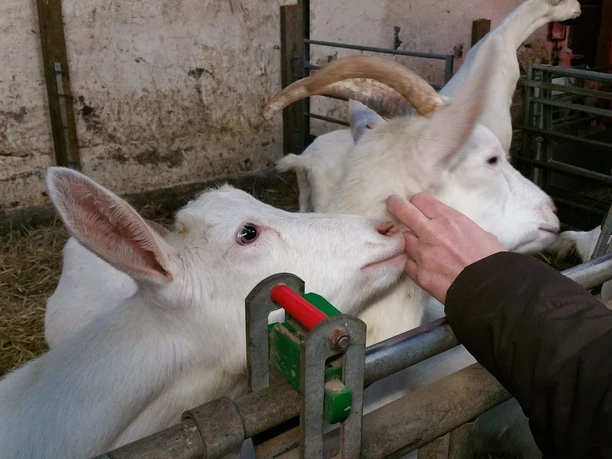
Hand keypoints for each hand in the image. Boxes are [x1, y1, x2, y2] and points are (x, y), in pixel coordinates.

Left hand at [386, 192, 505, 303]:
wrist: (490, 288)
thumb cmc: (492, 260)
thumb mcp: (480, 233)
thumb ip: (460, 228)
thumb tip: (456, 232)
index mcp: (448, 219)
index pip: (420, 200)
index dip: (417, 201)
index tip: (415, 204)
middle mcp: (431, 233)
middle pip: (402, 211)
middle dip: (395, 205)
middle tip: (392, 203)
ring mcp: (422, 253)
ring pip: (403, 239)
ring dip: (408, 240)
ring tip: (416, 244)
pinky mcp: (419, 274)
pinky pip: (407, 263)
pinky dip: (412, 262)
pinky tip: (420, 264)